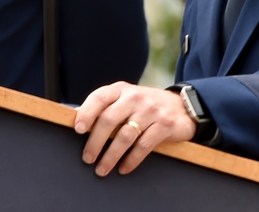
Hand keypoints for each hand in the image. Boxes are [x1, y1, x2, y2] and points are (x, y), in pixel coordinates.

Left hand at [74, 81, 196, 175]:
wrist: (182, 106)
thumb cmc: (145, 105)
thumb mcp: (126, 99)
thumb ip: (106, 106)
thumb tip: (76, 117)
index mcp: (121, 89)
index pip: (99, 97)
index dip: (87, 113)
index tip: (78, 129)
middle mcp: (135, 97)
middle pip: (109, 119)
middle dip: (95, 142)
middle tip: (88, 158)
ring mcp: (151, 110)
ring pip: (125, 136)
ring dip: (111, 156)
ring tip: (102, 168)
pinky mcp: (164, 125)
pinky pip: (143, 146)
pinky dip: (131, 160)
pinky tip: (123, 168)